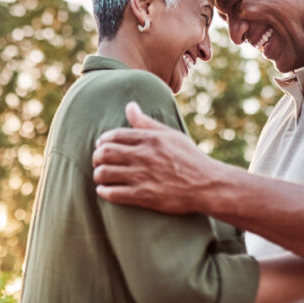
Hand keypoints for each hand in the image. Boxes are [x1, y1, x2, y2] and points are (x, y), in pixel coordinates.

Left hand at [92, 102, 216, 213]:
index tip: (101, 145)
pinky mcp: (144, 196)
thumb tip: (130, 106)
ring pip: (104, 173)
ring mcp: (142, 176)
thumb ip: (146, 122)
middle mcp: (143, 156)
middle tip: (98, 161)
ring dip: (98, 174)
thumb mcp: (170, 135)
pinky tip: (104, 190)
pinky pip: (113, 193)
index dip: (102, 140)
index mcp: (150, 139)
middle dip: (96, 157)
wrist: (207, 185)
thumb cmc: (189, 158)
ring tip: (101, 176)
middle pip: (104, 153)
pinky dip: (103, 191)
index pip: (114, 135)